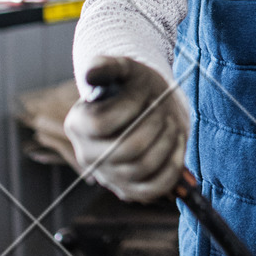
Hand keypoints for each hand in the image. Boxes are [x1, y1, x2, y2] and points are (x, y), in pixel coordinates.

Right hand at [64, 56, 188, 203]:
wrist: (148, 106)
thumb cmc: (133, 86)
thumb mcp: (123, 68)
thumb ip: (106, 65)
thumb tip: (91, 72)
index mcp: (78, 124)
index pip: (101, 123)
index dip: (130, 105)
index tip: (144, 92)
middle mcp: (87, 154)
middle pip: (126, 149)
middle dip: (154, 124)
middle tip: (162, 109)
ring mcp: (109, 176)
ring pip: (143, 168)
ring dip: (167, 141)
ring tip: (170, 123)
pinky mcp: (130, 190)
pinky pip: (156, 187)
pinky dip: (174, 165)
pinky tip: (177, 143)